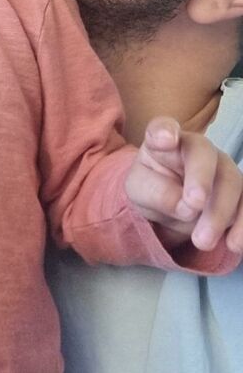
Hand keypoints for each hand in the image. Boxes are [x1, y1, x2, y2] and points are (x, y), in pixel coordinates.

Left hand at [126, 117, 242, 252]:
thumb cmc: (154, 187)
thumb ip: (156, 193)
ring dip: (220, 213)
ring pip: (231, 181)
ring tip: (202, 241)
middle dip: (200, 180)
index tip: (165, 139)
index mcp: (164, 141)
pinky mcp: (240, 191)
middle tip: (192, 206)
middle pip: (204, 155)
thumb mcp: (140, 191)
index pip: (162, 128)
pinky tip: (234, 243)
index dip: (164, 131)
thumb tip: (186, 206)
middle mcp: (197, 148)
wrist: (172, 204)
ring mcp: (222, 167)